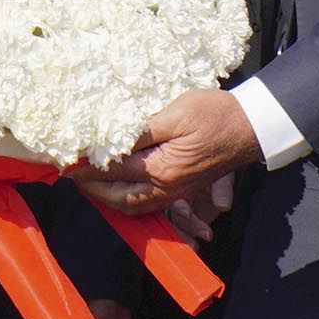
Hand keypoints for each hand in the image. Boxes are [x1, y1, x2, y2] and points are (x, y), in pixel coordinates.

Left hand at [82, 88, 264, 211]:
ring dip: (107, 196)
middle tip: (71, 173)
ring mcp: (175, 192)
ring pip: (131, 205)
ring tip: (89, 181)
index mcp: (161, 169)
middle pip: (118, 197)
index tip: (66, 157)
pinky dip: (126, 198)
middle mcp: (166, 187)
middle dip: (91, 187)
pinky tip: (118, 185)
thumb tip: (108, 140)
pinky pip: (146, 203)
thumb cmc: (215, 114)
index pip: (113, 169)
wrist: (251, 127)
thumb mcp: (176, 114)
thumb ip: (140, 131)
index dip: (86, 164)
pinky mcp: (182, 189)